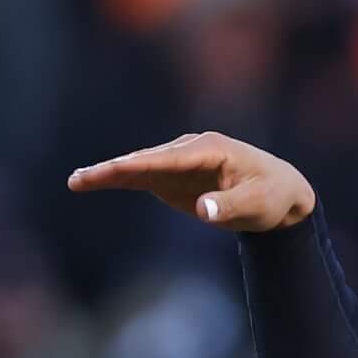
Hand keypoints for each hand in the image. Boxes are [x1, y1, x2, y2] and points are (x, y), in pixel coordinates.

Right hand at [67, 131, 316, 230]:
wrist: (281, 194)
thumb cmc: (273, 197)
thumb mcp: (259, 205)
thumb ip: (231, 206)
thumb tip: (204, 209)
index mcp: (210, 149)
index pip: (169, 158)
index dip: (140, 165)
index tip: (115, 170)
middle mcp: (189, 149)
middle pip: (146, 159)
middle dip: (114, 169)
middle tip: (83, 179)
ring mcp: (179, 161)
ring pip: (138, 166)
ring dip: (108, 173)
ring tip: (77, 182)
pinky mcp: (174, 176)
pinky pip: (141, 177)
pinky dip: (117, 179)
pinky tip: (89, 182)